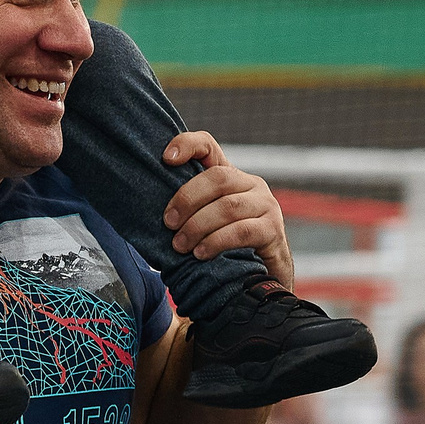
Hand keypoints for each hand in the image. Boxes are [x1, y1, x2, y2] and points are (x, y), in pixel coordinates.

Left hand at [158, 132, 293, 285]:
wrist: (262, 280)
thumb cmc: (225, 249)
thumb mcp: (205, 224)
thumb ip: (188, 210)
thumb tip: (151, 211)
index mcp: (230, 177)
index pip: (209, 147)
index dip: (188, 144)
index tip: (166, 157)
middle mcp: (251, 185)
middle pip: (217, 178)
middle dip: (187, 199)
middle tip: (169, 223)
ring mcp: (266, 205)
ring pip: (229, 206)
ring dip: (198, 226)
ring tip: (181, 245)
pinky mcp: (273, 230)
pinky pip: (242, 231)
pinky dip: (217, 241)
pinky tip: (201, 253)